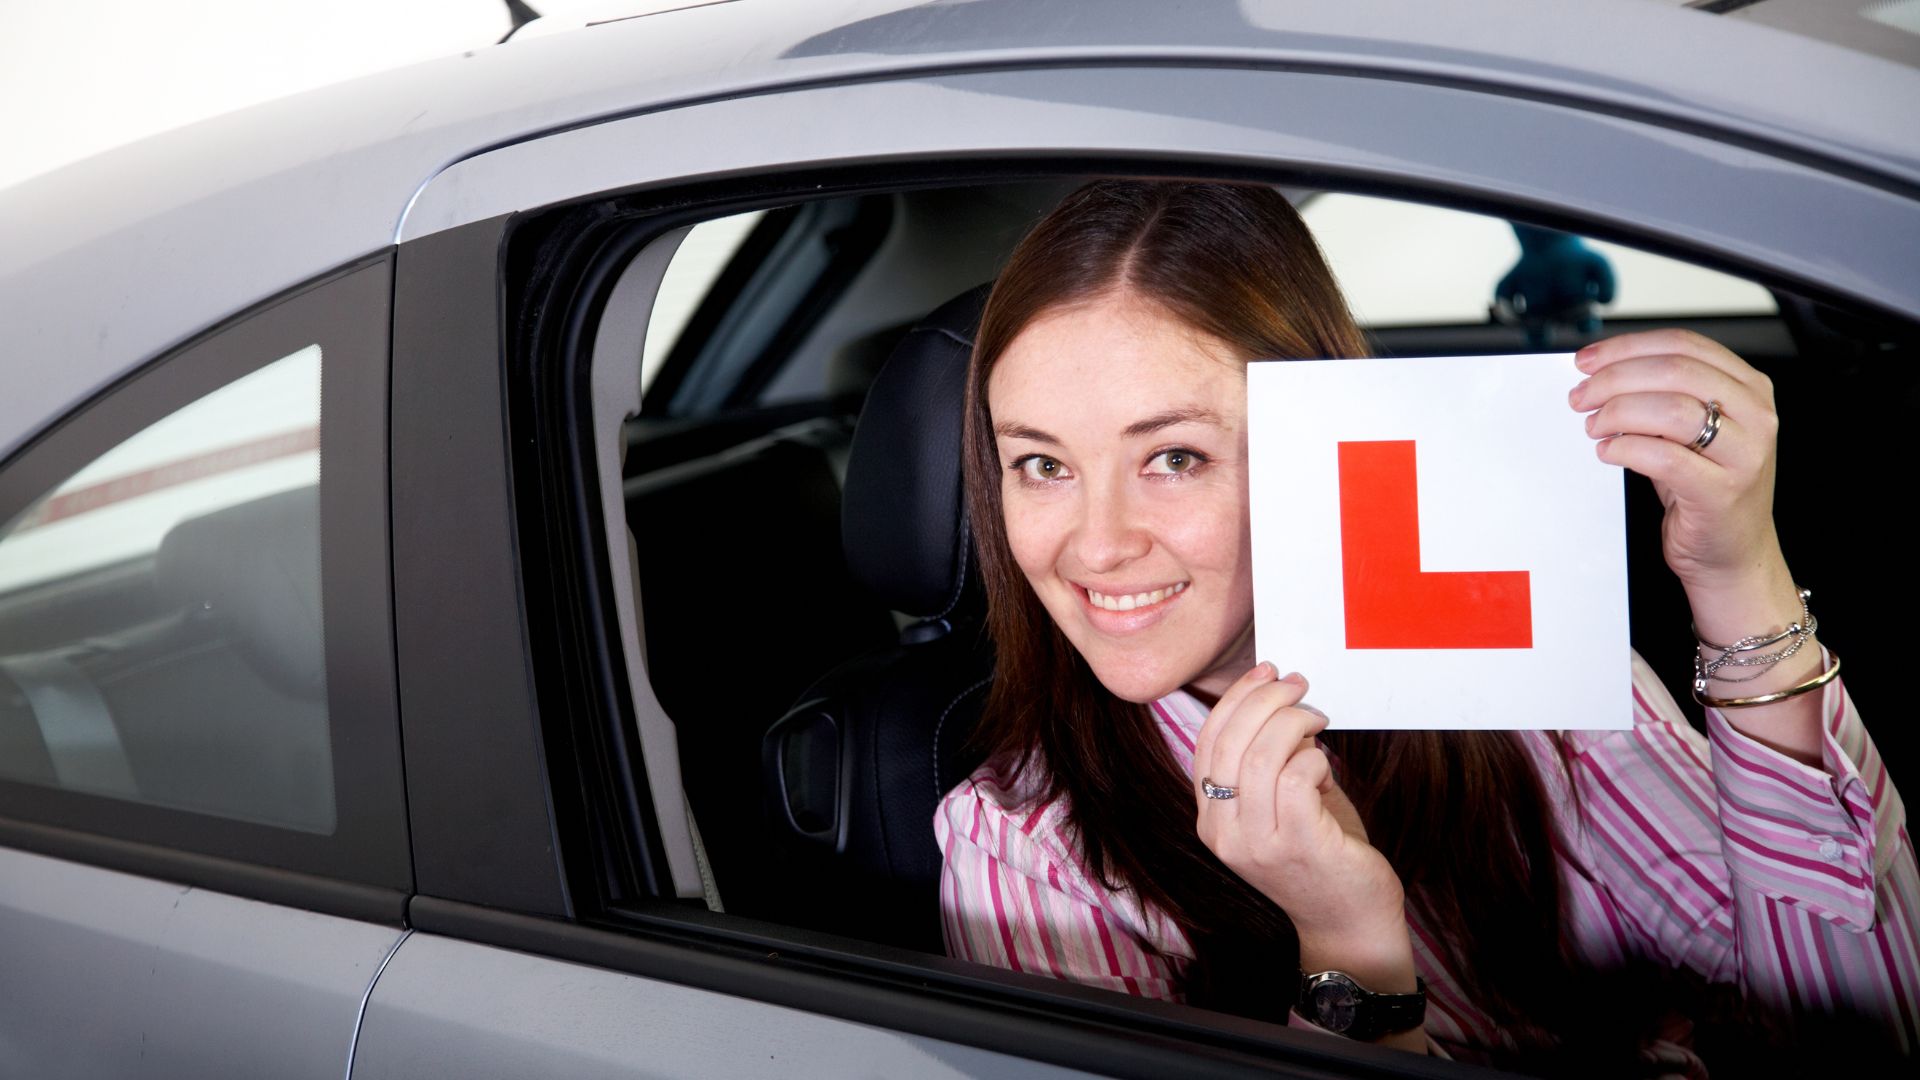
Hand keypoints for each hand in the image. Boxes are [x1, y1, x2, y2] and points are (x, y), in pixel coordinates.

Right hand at [1191, 665, 1411, 981]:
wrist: (1348, 922)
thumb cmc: (1321, 855)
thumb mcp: (1280, 805)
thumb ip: (1271, 760)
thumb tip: (1280, 697)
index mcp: (1211, 819)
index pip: (1208, 743)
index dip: (1236, 699)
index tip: (1266, 673)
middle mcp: (1222, 832)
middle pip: (1231, 742)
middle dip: (1267, 699)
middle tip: (1299, 686)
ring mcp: (1257, 843)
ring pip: (1263, 755)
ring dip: (1294, 722)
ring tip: (1317, 719)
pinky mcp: (1297, 846)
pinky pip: (1295, 777)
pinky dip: (1313, 757)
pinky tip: (1325, 765)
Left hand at [1570, 329, 1785, 592]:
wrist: (1731, 550)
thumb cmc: (1705, 486)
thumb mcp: (1689, 430)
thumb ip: (1659, 396)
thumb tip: (1598, 373)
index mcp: (1748, 387)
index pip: (1684, 344)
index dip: (1627, 347)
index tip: (1588, 360)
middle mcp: (1755, 415)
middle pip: (1674, 371)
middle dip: (1615, 379)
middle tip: (1581, 396)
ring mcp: (1744, 453)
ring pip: (1672, 409)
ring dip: (1618, 413)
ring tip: (1595, 427)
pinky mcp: (1722, 491)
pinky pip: (1664, 457)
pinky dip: (1626, 449)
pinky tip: (1608, 453)